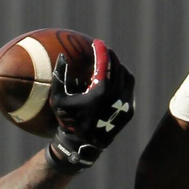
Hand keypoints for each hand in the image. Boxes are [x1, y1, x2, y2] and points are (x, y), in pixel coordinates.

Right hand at [47, 39, 136, 172]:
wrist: (83, 145)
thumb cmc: (68, 121)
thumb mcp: (58, 98)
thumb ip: (59, 76)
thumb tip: (61, 56)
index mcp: (102, 89)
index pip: (104, 61)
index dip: (100, 49)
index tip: (97, 42)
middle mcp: (117, 93)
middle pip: (118, 66)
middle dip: (110, 56)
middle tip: (103, 51)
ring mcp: (126, 102)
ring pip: (127, 76)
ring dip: (119, 68)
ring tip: (111, 65)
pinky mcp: (129, 111)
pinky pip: (130, 90)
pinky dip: (123, 82)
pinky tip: (115, 82)